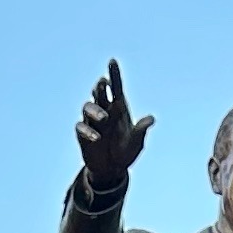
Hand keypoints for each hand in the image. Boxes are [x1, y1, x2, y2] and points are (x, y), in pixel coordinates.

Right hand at [77, 56, 153, 194]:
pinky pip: (81, 127)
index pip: (116, 87)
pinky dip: (88, 131)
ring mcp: (92, 122)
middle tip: (104, 83)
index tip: (112, 61)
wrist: (112, 171)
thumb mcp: (136, 143)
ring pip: (88, 107)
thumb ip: (141, 131)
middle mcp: (104, 111)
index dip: (114, 74)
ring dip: (95, 110)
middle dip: (101, 86)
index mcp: (119, 108)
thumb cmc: (126, 153)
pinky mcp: (83, 135)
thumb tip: (151, 119)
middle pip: (99, 93)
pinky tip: (97, 138)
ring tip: (105, 118)